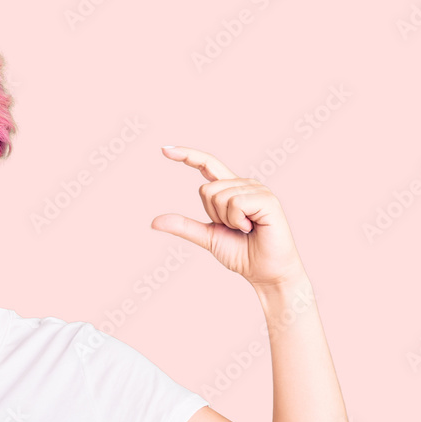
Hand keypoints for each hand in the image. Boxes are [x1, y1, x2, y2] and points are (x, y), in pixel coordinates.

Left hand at [151, 146, 306, 288]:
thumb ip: (184, 226)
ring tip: (245, 229)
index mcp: (230, 190)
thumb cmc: (241, 253)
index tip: (165, 150)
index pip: (207, 165)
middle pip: (206, 190)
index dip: (187, 156)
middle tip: (234, 228)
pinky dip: (237, 220)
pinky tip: (251, 227)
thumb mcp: (207, 237)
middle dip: (213, 215)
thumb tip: (154, 221)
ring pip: (220, 196)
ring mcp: (257, 189)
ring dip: (227, 220)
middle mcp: (243, 184)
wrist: (264, 271)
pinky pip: (236, 203)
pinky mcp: (267, 199)